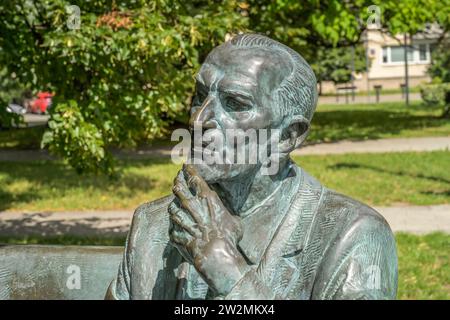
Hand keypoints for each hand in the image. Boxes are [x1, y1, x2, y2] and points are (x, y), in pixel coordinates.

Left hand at [168, 164, 247, 294]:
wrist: (215, 254)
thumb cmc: (228, 237)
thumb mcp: (235, 223)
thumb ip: (229, 216)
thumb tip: (231, 219)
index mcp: (207, 199)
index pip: (195, 179)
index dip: (189, 170)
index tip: (185, 166)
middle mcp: (191, 206)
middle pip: (179, 189)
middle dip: (177, 183)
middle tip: (176, 180)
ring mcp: (182, 219)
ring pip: (172, 207)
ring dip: (173, 205)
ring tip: (174, 204)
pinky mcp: (176, 233)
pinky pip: (172, 227)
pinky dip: (174, 226)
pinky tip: (175, 226)